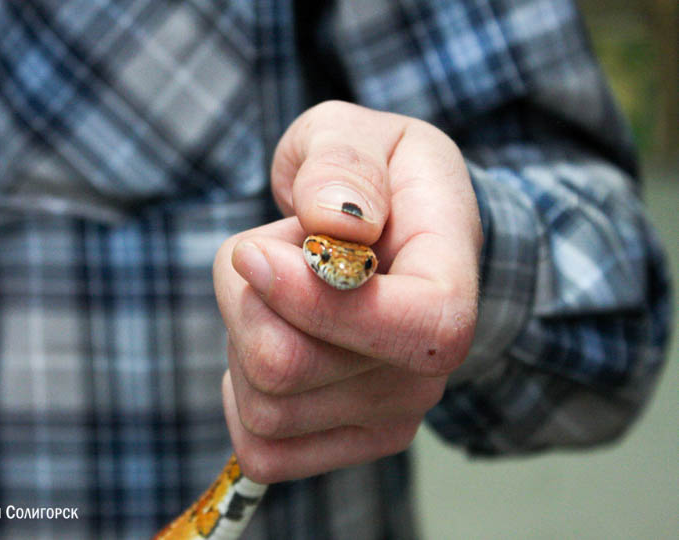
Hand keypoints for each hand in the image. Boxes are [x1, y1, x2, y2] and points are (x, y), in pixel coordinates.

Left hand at [213, 101, 481, 482]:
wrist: (391, 236)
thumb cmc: (372, 181)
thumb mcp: (353, 134)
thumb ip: (342, 161)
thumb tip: (337, 221)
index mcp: (450, 275)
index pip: (413, 327)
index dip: (315, 301)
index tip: (254, 250)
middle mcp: (429, 365)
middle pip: (291, 368)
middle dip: (246, 300)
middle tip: (264, 255)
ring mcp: (394, 413)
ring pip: (264, 407)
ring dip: (241, 337)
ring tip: (277, 294)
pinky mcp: (351, 443)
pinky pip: (262, 450)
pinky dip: (239, 394)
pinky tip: (267, 344)